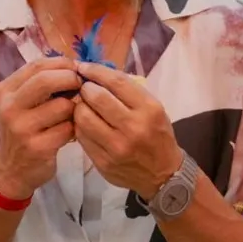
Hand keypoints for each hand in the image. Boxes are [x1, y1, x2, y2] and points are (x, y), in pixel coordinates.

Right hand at [0, 57, 81, 197]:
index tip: (76, 69)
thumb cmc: (24, 131)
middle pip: (46, 80)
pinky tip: (69, 133)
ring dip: (74, 108)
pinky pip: (68, 128)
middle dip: (70, 79)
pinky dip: (74, 129)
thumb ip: (40, 84)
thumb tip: (74, 65)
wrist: (13, 170)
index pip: (36, 65)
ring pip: (62, 105)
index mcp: (5, 91)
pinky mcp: (36, 147)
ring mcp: (21, 128)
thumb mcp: (22, 104)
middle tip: (81, 85)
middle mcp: (9, 107)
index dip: (62, 63)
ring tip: (71, 115)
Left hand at [72, 62, 181, 197]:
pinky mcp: (103, 162)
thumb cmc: (157, 135)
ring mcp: (116, 147)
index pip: (116, 82)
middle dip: (85, 89)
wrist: (163, 174)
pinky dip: (80, 126)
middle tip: (85, 89)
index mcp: (149, 109)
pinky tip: (86, 124)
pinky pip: (82, 137)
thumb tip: (96, 73)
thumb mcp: (153, 108)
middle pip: (96, 98)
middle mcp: (133, 128)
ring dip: (79, 108)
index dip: (95, 71)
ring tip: (84, 107)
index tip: (84, 67)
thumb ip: (127, 91)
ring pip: (83, 118)